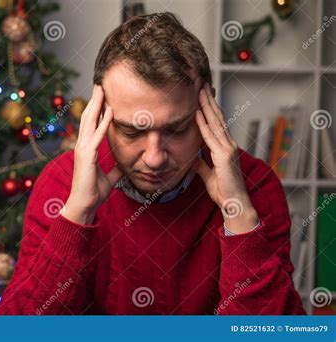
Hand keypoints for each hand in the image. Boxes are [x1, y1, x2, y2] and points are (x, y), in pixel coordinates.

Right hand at [61, 85, 122, 224]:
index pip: (91, 124)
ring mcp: (82, 149)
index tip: (102, 97)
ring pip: (90, 121)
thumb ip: (115, 170)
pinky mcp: (87, 155)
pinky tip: (109, 110)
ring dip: (97, 104)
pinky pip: (97, 134)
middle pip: (88, 117)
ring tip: (102, 89)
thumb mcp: (109, 178)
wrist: (84, 205)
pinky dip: (103, 121)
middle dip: (94, 100)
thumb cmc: (93, 192)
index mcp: (86, 148)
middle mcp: (82, 145)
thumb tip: (124, 166)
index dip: (96, 109)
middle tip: (100, 84)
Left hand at [191, 83, 258, 233]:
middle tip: (201, 84)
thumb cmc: (223, 190)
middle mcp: (228, 144)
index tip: (202, 95)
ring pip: (214, 123)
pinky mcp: (224, 156)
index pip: (216, 123)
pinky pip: (210, 137)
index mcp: (224, 147)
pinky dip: (203, 124)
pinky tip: (196, 112)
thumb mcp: (207, 174)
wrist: (234, 204)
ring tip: (199, 90)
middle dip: (208, 100)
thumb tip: (192, 157)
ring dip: (206, 106)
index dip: (209, 108)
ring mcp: (227, 149)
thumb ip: (201, 164)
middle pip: (217, 118)